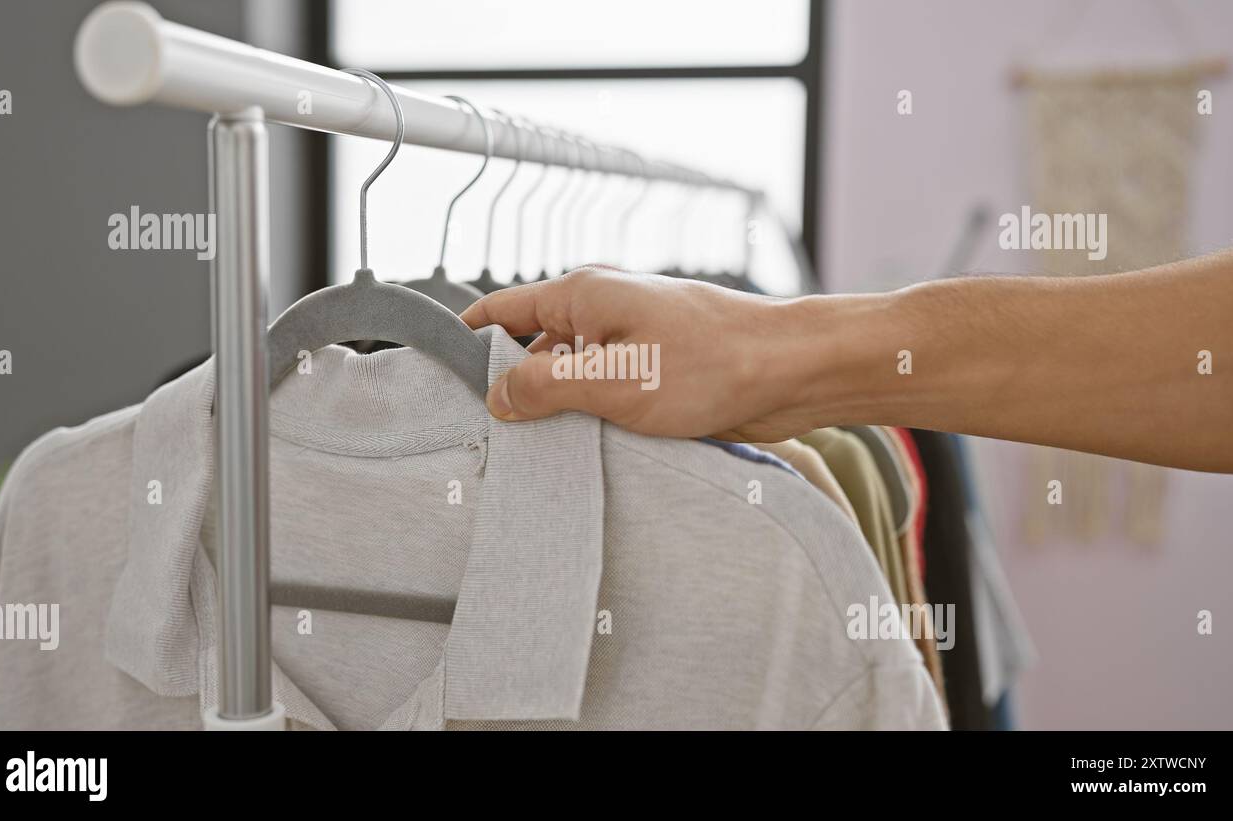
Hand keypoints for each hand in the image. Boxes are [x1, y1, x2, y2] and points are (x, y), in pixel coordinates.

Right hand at [460, 266, 819, 440]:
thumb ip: (547, 388)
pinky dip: (591, 420)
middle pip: (531, 351)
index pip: (500, 312)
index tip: (438, 381)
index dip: (467, 343)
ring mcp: (628, 343)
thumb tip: (497, 397)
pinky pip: (604, 396)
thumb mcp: (615, 381)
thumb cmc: (713, 363)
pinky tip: (585, 452)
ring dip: (556, 413)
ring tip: (536, 453)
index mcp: (581, 296)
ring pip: (569, 380)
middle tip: (489, 439)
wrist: (793, 371)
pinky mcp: (654, 374)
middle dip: (512, 390)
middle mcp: (600, 313)